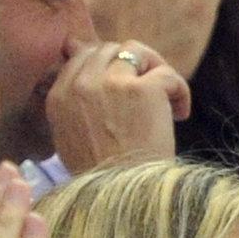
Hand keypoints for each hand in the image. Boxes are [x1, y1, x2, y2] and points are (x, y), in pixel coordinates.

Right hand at [46, 39, 189, 171]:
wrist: (122, 192)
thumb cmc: (102, 172)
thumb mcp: (69, 132)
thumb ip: (71, 93)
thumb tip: (72, 45)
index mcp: (58, 95)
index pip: (82, 55)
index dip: (109, 67)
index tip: (125, 88)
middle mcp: (81, 84)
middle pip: (109, 49)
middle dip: (132, 65)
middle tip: (149, 94)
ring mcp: (111, 83)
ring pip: (136, 50)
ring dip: (154, 69)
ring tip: (164, 97)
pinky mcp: (143, 89)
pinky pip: (167, 73)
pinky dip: (180, 91)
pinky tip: (180, 114)